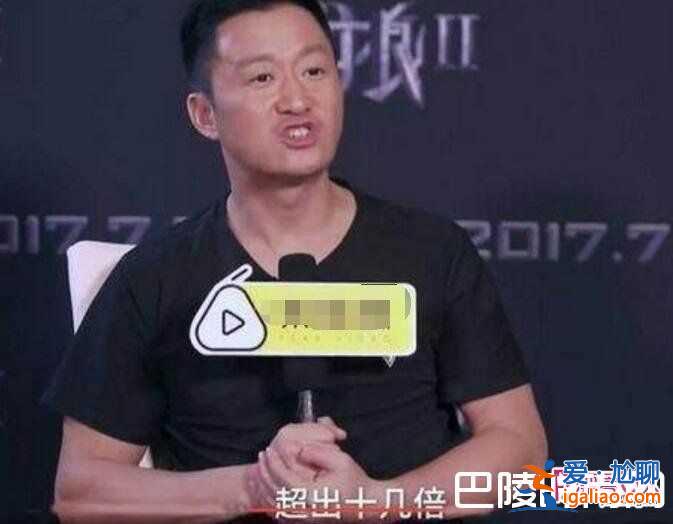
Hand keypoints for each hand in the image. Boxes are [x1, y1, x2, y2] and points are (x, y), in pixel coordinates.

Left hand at [257, 441, 383, 521]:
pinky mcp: (305, 523)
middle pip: (274, 493)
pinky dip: (270, 501)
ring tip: (259, 471)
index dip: (273, 463)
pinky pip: (281, 514)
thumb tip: (298, 449)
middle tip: (261, 457)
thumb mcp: (340, 459)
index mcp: (310, 496)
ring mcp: (303, 520)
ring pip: (274, 506)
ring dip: (263, 487)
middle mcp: (304, 511)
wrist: (366, 505)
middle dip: (265, 473)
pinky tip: (267, 489)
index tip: (268, 450)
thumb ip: (317, 451)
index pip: (283, 478)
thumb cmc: (354, 482)